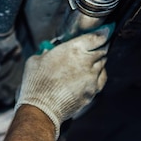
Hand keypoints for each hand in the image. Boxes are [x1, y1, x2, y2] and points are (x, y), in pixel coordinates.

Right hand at [14, 24, 111, 138]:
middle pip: (102, 50)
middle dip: (99, 47)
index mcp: (73, 49)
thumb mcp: (35, 60)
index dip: (102, 33)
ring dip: (97, 62)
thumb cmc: (36, 83)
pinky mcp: (92, 91)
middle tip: (95, 47)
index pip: (96, 37)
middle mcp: (86, 61)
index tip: (105, 32)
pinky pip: (101, 79)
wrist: (41, 108)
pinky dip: (98, 75)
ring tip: (89, 62)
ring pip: (102, 65)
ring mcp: (91, 77)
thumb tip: (49, 52)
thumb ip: (46, 52)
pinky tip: (91, 75)